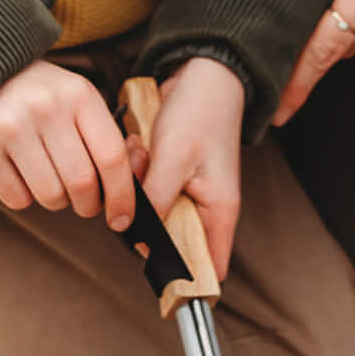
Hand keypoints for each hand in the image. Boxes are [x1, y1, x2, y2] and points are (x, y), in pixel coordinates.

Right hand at [0, 60, 133, 225]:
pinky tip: (19, 172)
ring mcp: (11, 127)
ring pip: (50, 196)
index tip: (123, 217)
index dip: (123, 195)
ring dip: (55, 200)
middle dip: (88, 205)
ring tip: (48, 178)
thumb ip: (106, 136)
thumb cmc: (41, 94)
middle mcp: (46, 108)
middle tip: (83, 201)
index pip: (112, 157)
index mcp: (79, 95)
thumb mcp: (78, 99)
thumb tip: (134, 183)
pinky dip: (23, 197)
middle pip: (82, 183)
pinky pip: (16, 199)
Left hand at [139, 57, 246, 278]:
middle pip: (169, 241)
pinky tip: (141, 145)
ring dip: (138, 188)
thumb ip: (155, 203)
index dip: (185, 283)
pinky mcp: (170, 174)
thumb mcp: (174, 161)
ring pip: (151, 212)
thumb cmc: (201, 113)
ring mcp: (187, 190)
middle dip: (147, 219)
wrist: (203, 72)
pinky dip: (136, 170)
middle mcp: (205, 207)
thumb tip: (135, 234)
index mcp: (219, 212)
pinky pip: (145, 187)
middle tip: (142, 186)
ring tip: (143, 154)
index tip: (156, 280)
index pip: (209, 268)